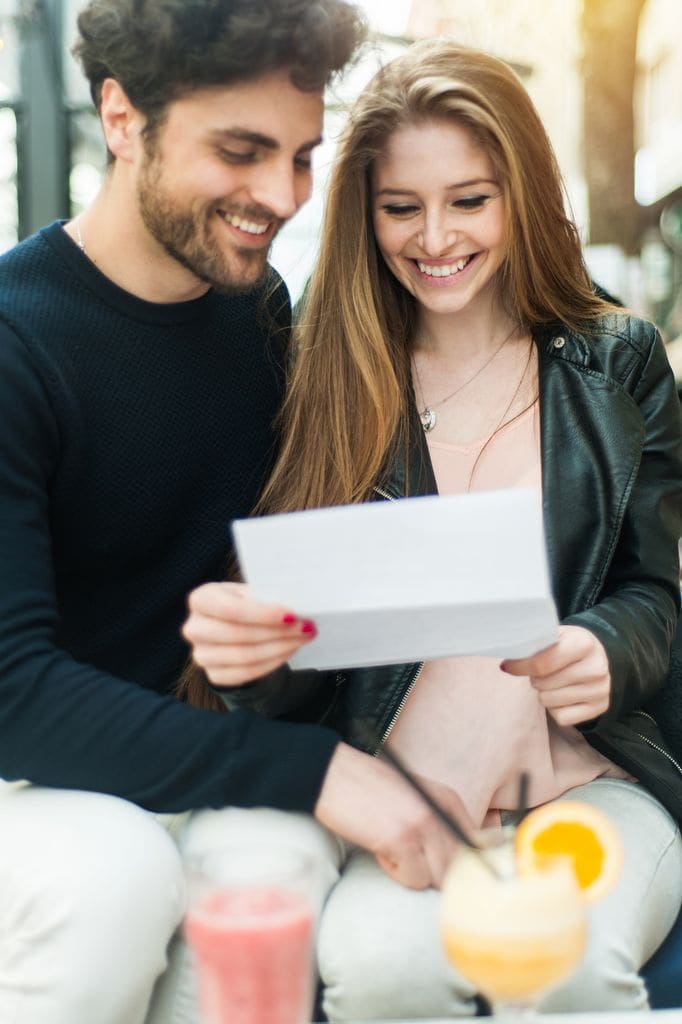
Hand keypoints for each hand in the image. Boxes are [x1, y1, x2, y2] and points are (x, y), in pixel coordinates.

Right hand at [182, 582, 315, 685]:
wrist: (235, 628)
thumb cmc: (246, 605)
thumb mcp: (252, 594)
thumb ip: (267, 599)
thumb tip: (297, 610)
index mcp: (201, 599)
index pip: (229, 609)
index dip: (261, 614)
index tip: (291, 615)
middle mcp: (194, 628)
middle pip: (238, 635)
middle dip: (277, 632)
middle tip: (305, 627)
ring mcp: (201, 655)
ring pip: (245, 656)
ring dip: (280, 647)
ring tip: (302, 638)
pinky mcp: (214, 675)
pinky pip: (248, 673)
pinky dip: (273, 662)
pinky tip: (289, 650)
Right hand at [314, 743, 472, 889]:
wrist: (331, 774)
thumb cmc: (368, 789)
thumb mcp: (414, 798)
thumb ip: (441, 822)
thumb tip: (479, 852)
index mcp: (448, 799)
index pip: (480, 845)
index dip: (468, 867)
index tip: (453, 873)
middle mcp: (441, 810)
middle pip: (460, 867)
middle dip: (437, 872)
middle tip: (410, 859)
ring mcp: (423, 825)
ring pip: (440, 878)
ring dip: (416, 873)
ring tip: (393, 850)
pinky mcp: (402, 840)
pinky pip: (414, 880)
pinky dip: (395, 872)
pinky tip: (380, 849)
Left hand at [501, 624, 610, 725]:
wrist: (597, 655)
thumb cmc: (568, 644)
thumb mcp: (555, 634)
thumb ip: (534, 641)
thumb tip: (510, 652)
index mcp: (584, 643)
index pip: (542, 663)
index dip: (520, 666)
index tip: (508, 666)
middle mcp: (596, 668)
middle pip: (542, 684)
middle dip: (534, 677)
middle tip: (542, 671)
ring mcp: (600, 690)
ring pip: (549, 701)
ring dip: (544, 692)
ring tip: (554, 681)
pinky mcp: (600, 708)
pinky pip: (561, 717)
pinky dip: (556, 709)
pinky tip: (564, 694)